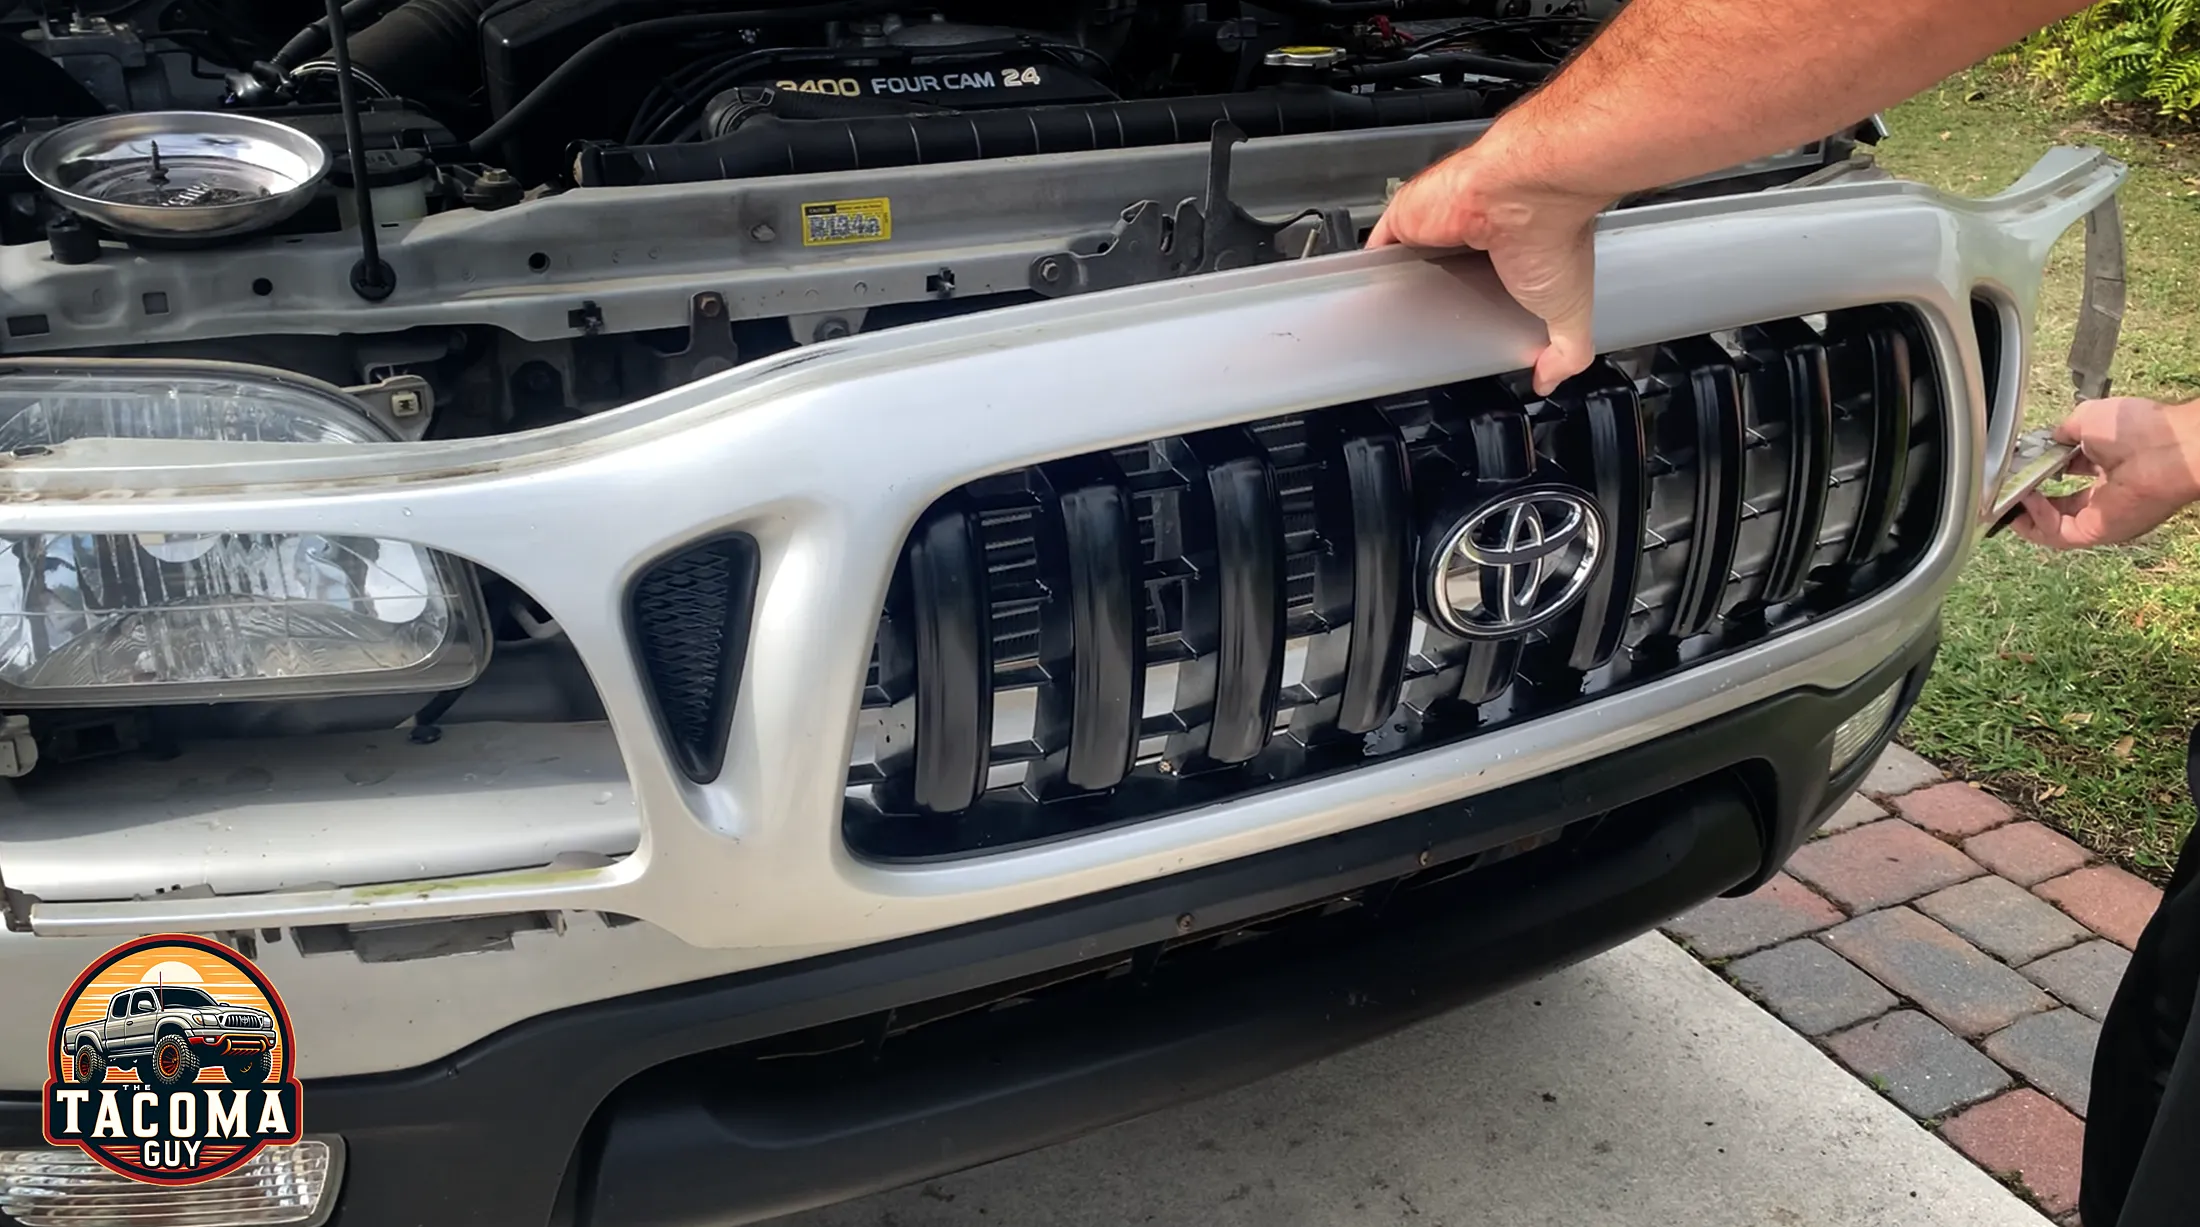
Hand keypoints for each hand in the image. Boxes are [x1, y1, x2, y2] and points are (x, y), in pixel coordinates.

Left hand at [1367, 129, 1611, 395]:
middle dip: (1431, 300)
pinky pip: (1378, 244)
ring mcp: (1436, 227)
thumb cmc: (1551, 237)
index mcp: (1510, 255)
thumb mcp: (1570, 309)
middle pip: (1441, 275)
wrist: (1528, 192)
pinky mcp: (1406, 217)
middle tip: (1421, 332)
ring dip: (1398, 284)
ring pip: (1408, 261)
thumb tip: (1550, 380)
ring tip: (1389, 321)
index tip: (1459, 336)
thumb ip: (1568, 350)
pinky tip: (1366, 293)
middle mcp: (1471, 237)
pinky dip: (1370, 268)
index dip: (1469, 311)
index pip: (1481, 289)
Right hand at [2011, 396, 2199, 549]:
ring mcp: (2101, 516)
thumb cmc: (2140, 429)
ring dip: (2025, 512)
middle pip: (2055, 508)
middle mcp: (2104, 496)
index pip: (2064, 480)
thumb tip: (2046, 441)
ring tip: (2008, 494)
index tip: (2018, 468)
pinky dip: (2036, 518)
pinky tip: (2026, 497)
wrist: (2166, 448)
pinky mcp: (2097, 531)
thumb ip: (2062, 433)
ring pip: (2051, 526)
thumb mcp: (2088, 419)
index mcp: (2106, 469)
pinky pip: (2057, 532)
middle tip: (2006, 488)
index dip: (2038, 475)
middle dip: (2025, 499)